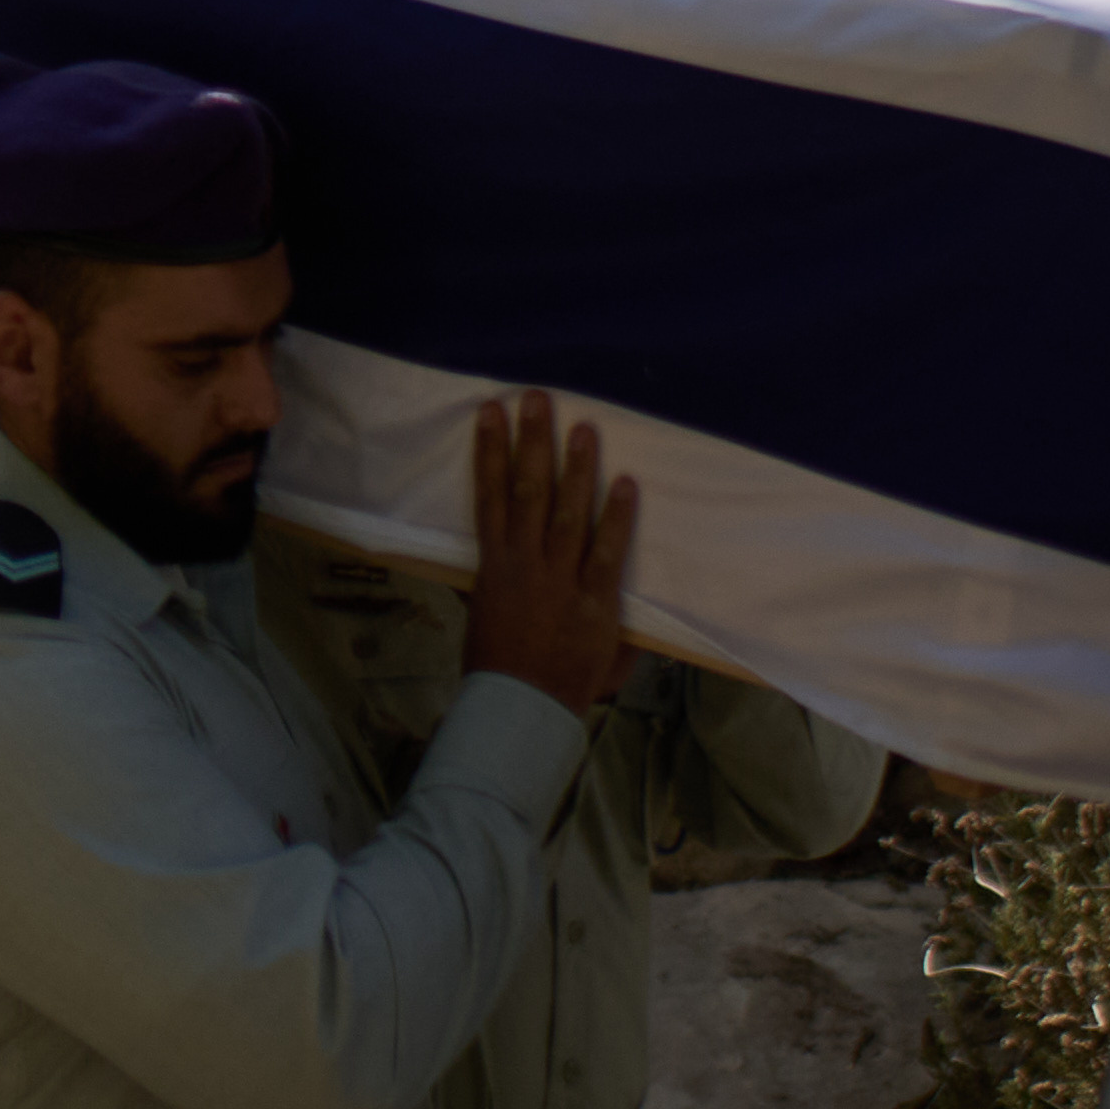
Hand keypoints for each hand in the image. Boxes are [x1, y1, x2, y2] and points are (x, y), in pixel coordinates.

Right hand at [451, 397, 641, 718]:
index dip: (489, 451)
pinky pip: (608, 552)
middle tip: (537, 398)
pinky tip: (626, 483)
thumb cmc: (498, 670)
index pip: (489, 495)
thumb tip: (487, 569)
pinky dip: (619, 517)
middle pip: (527, 490)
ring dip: (575, 466)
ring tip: (583, 426)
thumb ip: (492, 587)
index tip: (490, 412)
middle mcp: (523, 563)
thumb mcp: (482, 618)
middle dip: (532, 441)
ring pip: (567, 512)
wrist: (519, 710)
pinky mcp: (593, 602)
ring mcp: (559, 580)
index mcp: (493, 564)